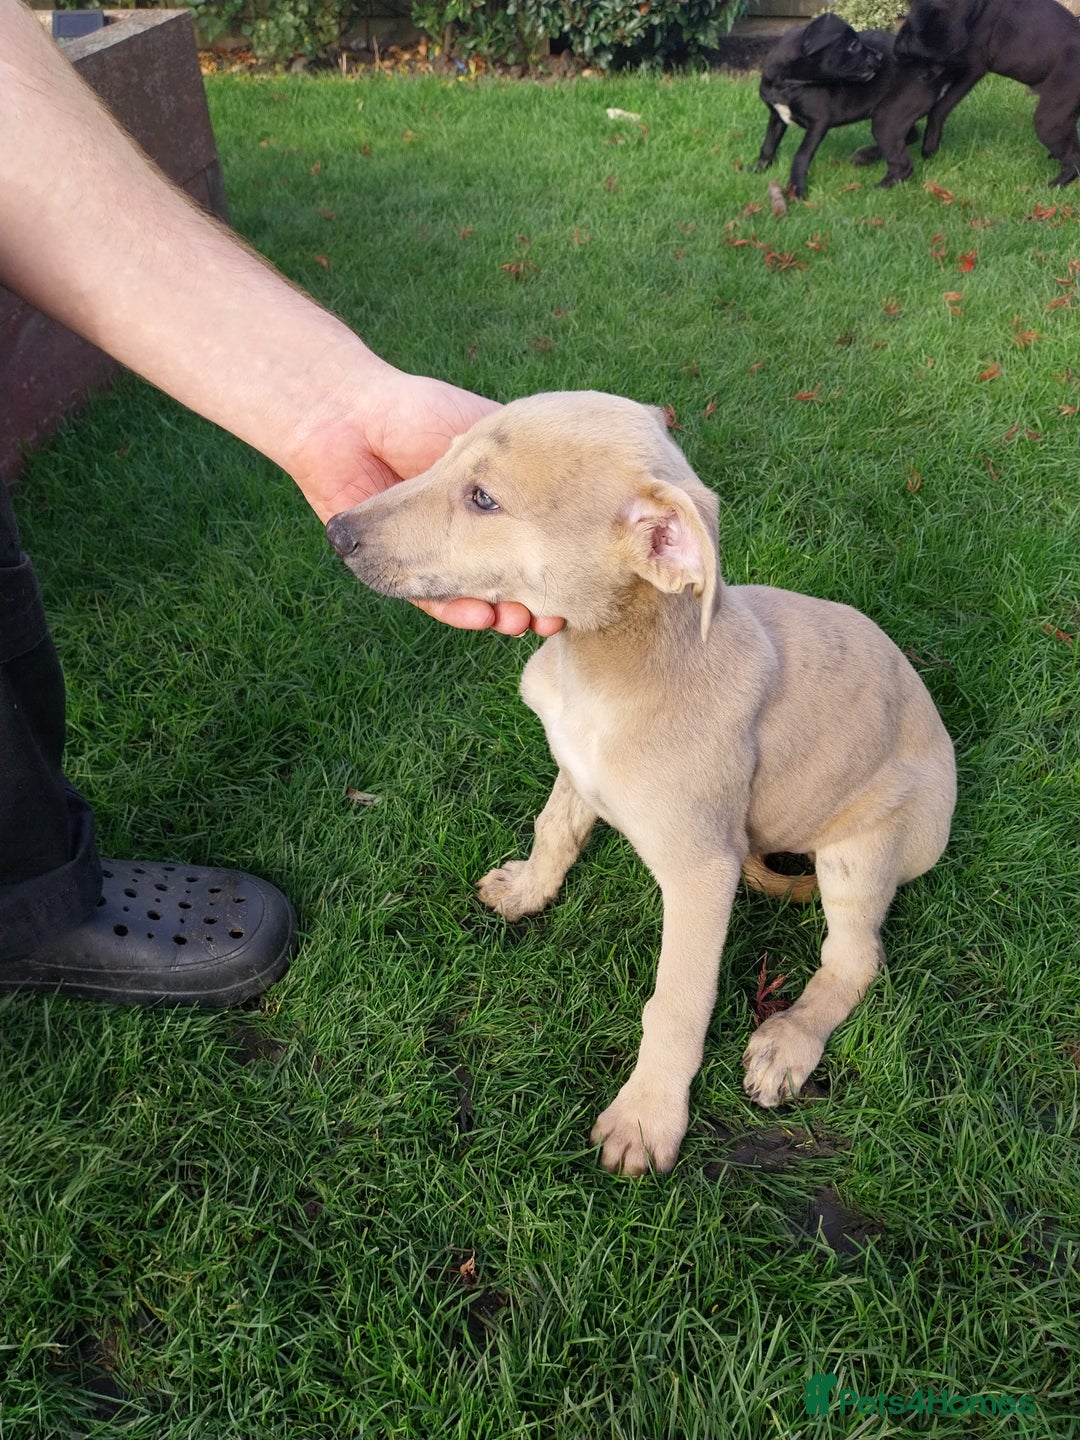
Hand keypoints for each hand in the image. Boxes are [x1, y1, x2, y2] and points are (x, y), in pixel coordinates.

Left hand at [286, 360, 563, 636]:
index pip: (532, 546)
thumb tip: (590, 476)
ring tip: (516, 621)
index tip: (582, 576)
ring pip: (471, 598)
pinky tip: (478, 615)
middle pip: (506, 581)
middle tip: (552, 616)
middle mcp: (465, 537)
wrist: (346, 416)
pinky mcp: (392, 572)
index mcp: (491, 510)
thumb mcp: (485, 431)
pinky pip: (428, 602)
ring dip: (497, 616)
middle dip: (533, 604)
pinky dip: (454, 611)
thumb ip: (528, 459)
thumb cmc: (418, 413)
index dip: (556, 564)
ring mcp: (430, 557)